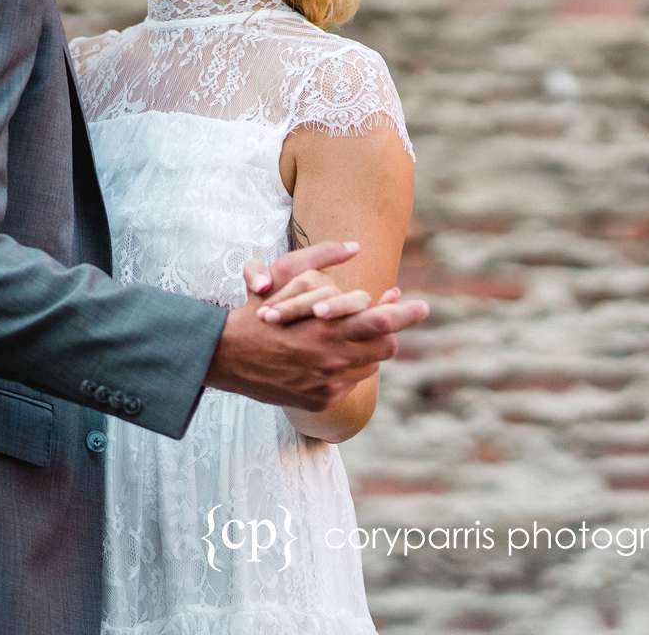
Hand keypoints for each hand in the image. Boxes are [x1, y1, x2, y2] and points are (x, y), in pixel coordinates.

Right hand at [206, 248, 429, 409]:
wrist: (226, 356)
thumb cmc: (258, 310)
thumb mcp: (285, 275)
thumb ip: (320, 257)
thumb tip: (354, 247)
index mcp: (329, 326)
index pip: (383, 324)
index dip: (404, 314)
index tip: (422, 306)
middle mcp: (333, 358)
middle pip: (385, 348)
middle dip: (388, 332)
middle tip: (387, 319)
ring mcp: (328, 383)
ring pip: (368, 366)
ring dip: (366, 351)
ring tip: (351, 336)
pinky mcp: (319, 401)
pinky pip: (348, 384)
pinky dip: (344, 369)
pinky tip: (329, 357)